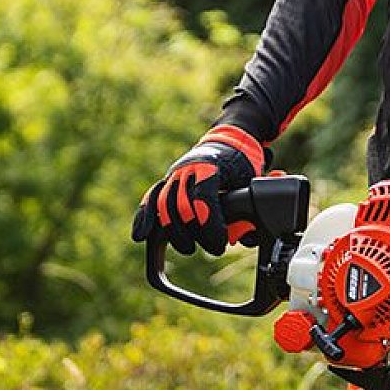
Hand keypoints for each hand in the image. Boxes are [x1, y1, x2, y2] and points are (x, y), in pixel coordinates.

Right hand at [131, 125, 266, 255]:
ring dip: (173, 232)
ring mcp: (174, 174)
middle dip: (195, 233)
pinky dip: (144, 218)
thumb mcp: (250, 182)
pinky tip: (140, 236)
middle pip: (181, 205)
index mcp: (210, 166)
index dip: (209, 225)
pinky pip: (151, 200)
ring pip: (163, 205)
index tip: (220, 242)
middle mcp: (187, 168)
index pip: (202, 198)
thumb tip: (243, 236)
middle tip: (214, 249)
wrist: (228, 141)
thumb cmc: (241, 164)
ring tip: (189, 249)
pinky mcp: (166, 181)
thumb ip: (247, 207)